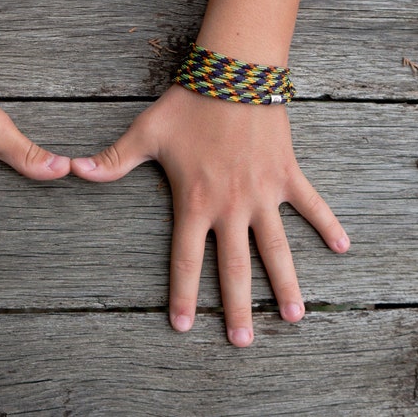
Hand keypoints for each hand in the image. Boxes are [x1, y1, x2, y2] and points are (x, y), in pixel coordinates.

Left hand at [71, 85, 348, 346]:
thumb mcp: (145, 133)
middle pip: (235, 268)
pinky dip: (328, 224)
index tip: (184, 326)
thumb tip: (73, 170)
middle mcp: (231, 207)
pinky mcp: (286, 174)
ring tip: (294, 317)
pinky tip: (344, 248)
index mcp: (195, 202)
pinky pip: (312, 205)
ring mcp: (263, 193)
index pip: (186, 260)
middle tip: (243, 343)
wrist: (234, 73)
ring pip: (276, 249)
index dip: (183, 295)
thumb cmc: (188, 105)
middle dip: (237, 309)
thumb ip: (112, 160)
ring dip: (285, 283)